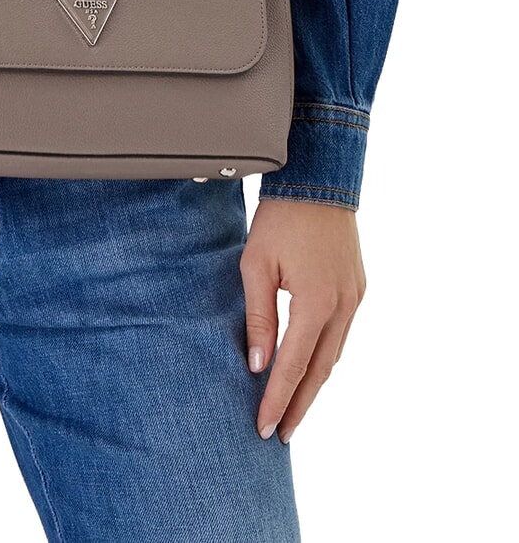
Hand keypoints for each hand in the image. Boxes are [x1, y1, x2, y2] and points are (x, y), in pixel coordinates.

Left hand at [240, 198, 365, 443]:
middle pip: (320, 371)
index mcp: (316, 303)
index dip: (277, 399)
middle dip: (300, 405)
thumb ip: (258, 317)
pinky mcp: (358, 288)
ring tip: (292, 409)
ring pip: (334, 355)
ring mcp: (355, 298)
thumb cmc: (280, 219)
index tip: (263, 428)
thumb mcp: (256, 265)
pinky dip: (324, 356)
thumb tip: (258, 365)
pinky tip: (309, 367)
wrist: (318, 181)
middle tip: (280, 434)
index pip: (293, 366)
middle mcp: (343, 306)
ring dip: (313, 384)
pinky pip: (341, 334)